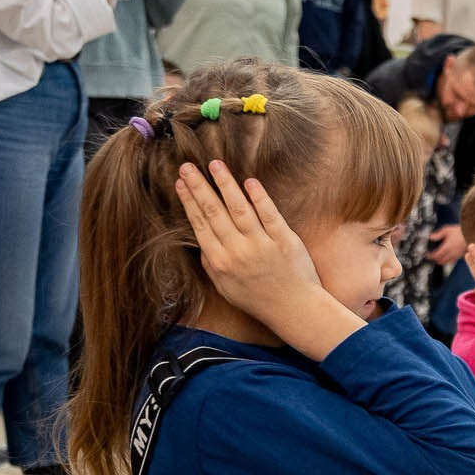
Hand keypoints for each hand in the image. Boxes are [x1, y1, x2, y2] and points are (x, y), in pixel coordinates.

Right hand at [175, 160, 359, 356]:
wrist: (294, 309)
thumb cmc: (258, 299)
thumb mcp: (225, 287)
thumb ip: (211, 263)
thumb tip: (201, 240)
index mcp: (220, 262)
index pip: (200, 225)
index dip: (189, 201)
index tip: (180, 183)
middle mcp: (238, 252)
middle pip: (214, 212)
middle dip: (199, 187)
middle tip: (187, 166)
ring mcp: (261, 245)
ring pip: (239, 209)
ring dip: (225, 184)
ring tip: (215, 165)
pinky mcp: (284, 240)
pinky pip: (269, 215)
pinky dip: (259, 198)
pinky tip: (249, 182)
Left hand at [426, 222, 465, 265]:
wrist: (471, 234)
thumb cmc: (460, 231)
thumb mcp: (447, 230)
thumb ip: (438, 234)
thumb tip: (431, 237)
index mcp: (447, 247)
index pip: (436, 255)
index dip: (430, 256)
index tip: (427, 254)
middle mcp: (452, 253)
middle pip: (441, 261)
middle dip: (435, 260)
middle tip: (432, 257)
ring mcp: (457, 255)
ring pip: (447, 262)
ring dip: (441, 261)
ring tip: (438, 258)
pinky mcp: (460, 256)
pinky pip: (453, 261)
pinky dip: (448, 260)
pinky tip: (447, 257)